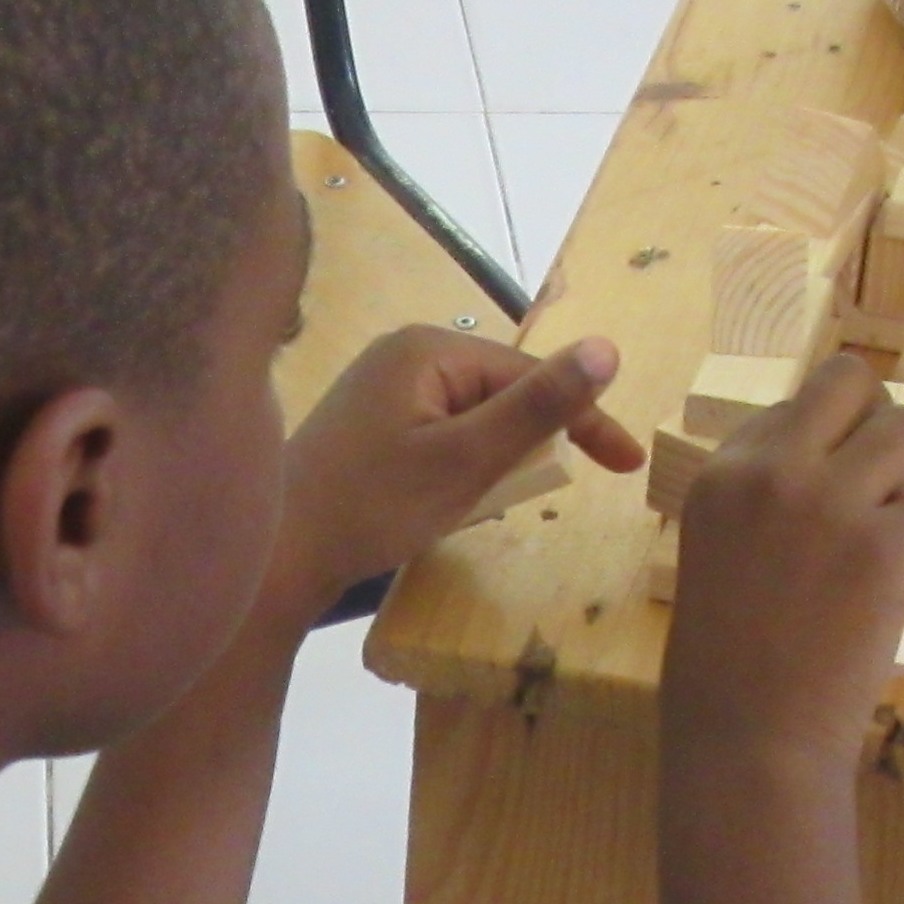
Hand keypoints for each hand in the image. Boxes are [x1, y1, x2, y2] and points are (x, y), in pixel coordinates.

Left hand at [269, 327, 640, 623]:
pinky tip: (446, 505)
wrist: (277, 556)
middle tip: (548, 495)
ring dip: (494, 461)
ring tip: (485, 506)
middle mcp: (401, 353)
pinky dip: (459, 468)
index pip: (528, 374)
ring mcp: (380, 388)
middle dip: (529, 443)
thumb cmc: (372, 508)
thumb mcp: (467, 460)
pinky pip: (439, 436)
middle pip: (499, 393)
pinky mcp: (367, 426)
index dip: (581, 419)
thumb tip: (607, 348)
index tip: (625, 466)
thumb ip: (538, 407)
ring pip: (471, 419)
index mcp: (427, 347)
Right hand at [662, 361, 903, 767]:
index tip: (819, 493)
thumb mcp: (715, 550)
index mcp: (723, 472)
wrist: (751, 742)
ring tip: (880, 537)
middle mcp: (775, 470)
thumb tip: (833, 452)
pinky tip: (887, 589)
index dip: (821, 444)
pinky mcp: (890, 545)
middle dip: (873, 426)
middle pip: (853, 381)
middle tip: (873, 487)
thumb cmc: (725, 665)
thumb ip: (762, 494)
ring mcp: (835, 503)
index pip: (794, 403)